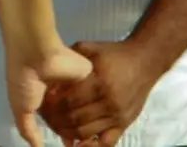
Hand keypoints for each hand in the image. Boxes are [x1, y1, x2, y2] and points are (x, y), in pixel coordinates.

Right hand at [6, 43, 92, 146]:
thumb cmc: (24, 79)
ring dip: (83, 119)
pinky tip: (95, 115)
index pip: (58, 121)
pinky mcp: (88, 75)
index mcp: (44, 98)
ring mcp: (74, 84)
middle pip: (72, 116)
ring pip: (85, 108)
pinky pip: (96, 94)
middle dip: (73, 129)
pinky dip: (94, 104)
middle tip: (75, 139)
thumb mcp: (21, 109)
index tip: (69, 144)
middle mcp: (60, 92)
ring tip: (85, 131)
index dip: (63, 133)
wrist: (36, 53)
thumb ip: (28, 130)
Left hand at [44, 40, 160, 145]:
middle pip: (74, 119)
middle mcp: (108, 101)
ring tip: (56, 127)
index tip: (42, 104)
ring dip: (66, 133)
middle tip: (45, 117)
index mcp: (98, 81)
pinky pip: (105, 143)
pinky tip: (76, 144)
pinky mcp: (124, 124)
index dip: (51, 106)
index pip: (68, 101)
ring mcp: (117, 115)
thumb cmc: (113, 54)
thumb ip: (68, 63)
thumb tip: (48, 82)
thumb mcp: (89, 49)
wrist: (144, 61)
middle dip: (55, 121)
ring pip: (85, 133)